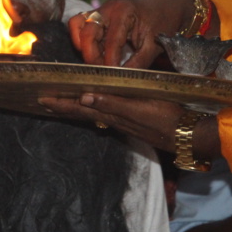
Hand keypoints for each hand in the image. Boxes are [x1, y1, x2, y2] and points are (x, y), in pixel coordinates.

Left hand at [40, 92, 184, 152]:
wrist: (190, 135)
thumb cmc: (167, 118)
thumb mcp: (139, 108)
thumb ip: (113, 102)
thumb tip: (84, 96)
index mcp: (112, 114)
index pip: (80, 108)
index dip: (61, 103)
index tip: (42, 99)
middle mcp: (114, 119)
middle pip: (83, 112)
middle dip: (63, 106)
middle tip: (43, 100)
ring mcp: (123, 121)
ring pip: (93, 113)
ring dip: (76, 107)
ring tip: (61, 102)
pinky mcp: (132, 120)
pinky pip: (106, 113)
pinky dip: (94, 108)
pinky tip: (92, 106)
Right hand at [69, 0, 193, 67]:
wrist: (167, 5)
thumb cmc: (163, 22)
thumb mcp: (154, 45)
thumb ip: (138, 64)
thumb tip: (121, 80)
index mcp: (124, 13)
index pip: (111, 42)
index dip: (109, 62)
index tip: (110, 77)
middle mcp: (107, 8)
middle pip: (87, 33)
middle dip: (91, 55)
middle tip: (101, 70)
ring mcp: (100, 9)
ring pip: (77, 25)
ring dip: (82, 45)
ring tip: (95, 59)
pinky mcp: (96, 14)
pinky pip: (79, 24)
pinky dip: (81, 39)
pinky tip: (95, 51)